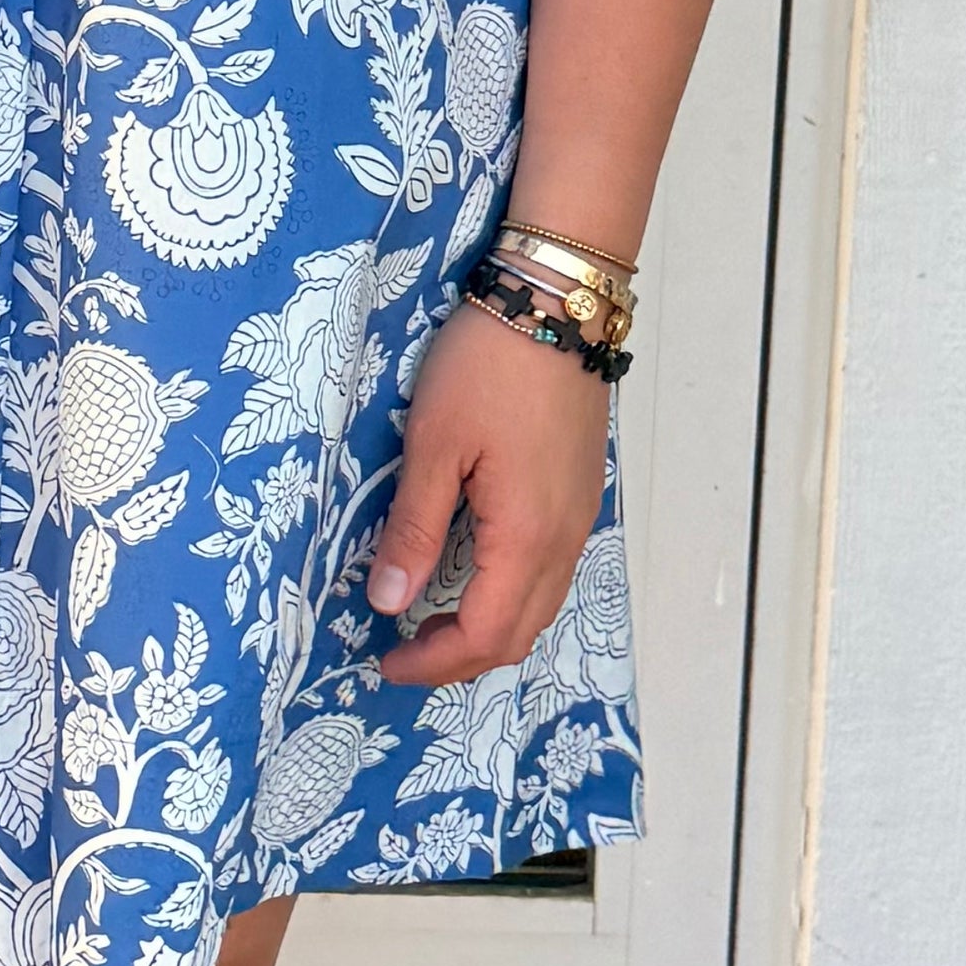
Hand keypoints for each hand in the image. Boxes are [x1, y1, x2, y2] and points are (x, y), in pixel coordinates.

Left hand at [363, 291, 610, 686]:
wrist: (557, 302)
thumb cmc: (489, 366)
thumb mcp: (434, 447)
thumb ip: (415, 530)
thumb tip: (389, 602)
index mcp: (526, 536)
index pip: (485, 634)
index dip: (434, 663)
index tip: (385, 662)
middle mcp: (565, 540)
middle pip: (520, 633)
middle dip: (461, 659)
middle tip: (405, 653)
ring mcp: (579, 517)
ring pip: (541, 605)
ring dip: (489, 628)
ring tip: (433, 623)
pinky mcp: (580, 494)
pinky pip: (550, 572)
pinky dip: (511, 595)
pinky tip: (474, 575)